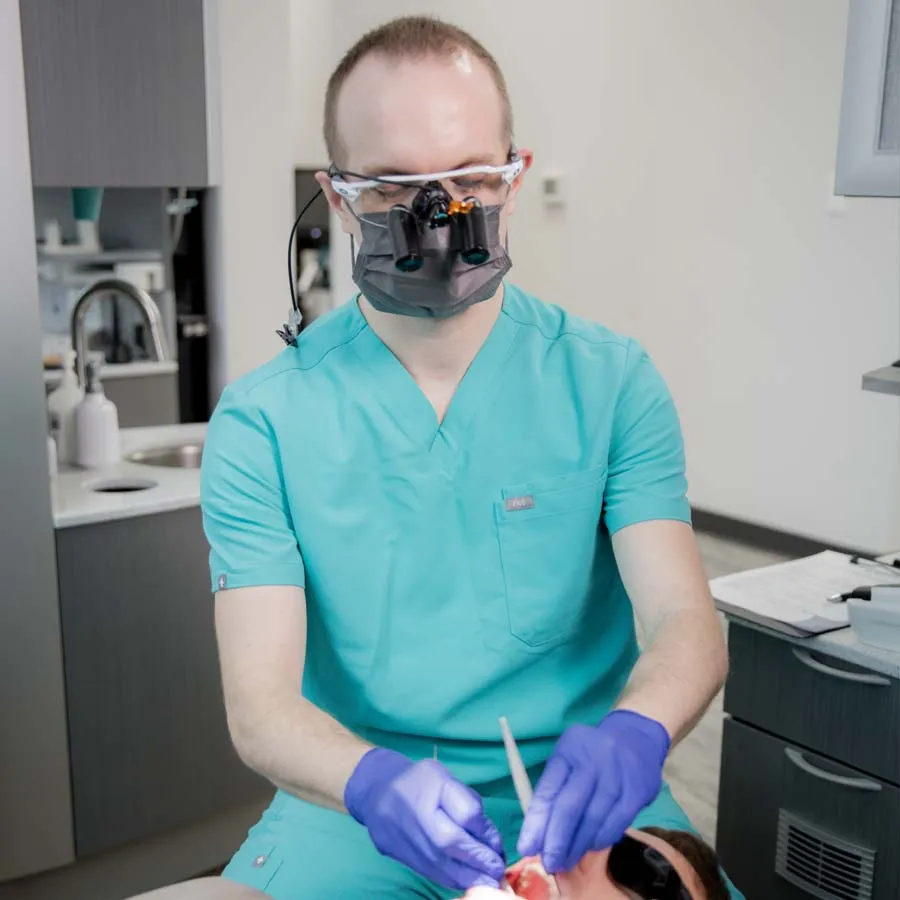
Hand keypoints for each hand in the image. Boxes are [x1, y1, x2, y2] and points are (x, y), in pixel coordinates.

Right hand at [344, 748, 506, 890]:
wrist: (377, 792)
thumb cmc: (419, 782)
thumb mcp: (446, 777)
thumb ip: (468, 802)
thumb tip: (488, 835)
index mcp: (433, 786)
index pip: (466, 813)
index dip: (486, 831)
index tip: (497, 843)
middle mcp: (419, 814)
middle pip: (453, 842)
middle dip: (480, 859)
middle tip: (498, 869)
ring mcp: (409, 839)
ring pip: (442, 864)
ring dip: (470, 876)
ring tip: (489, 881)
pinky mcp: (403, 857)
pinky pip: (432, 873)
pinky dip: (453, 880)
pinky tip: (468, 880)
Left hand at [517, 710, 670, 873]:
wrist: (635, 737)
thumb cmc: (591, 753)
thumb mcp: (568, 757)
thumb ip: (554, 787)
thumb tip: (539, 830)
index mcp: (568, 751)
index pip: (548, 789)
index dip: (536, 821)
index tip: (526, 846)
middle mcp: (592, 762)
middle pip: (570, 807)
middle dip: (556, 841)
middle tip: (548, 863)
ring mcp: (615, 777)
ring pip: (593, 820)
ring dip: (577, 846)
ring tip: (565, 862)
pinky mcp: (636, 792)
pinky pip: (615, 824)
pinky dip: (600, 839)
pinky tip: (590, 847)